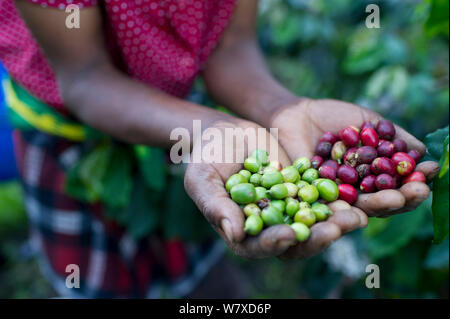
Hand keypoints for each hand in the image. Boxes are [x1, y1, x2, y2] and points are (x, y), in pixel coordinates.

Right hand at [184, 119, 363, 258]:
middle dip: (317, 238)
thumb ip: (215, 206)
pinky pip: (323, 196)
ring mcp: (288, 208)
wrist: (225, 133)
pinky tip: (359, 195)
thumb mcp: (201, 179)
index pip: (259, 246)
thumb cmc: (206, 157)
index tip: (290, 235)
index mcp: (242, 231)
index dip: (275, 243)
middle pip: (295, 241)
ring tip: (357, 216)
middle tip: (335, 230)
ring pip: (315, 222)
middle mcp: (269, 225)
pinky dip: (340, 198)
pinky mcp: (303, 188)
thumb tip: (235, 234)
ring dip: (337, 222)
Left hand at [271, 98, 439, 214]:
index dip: (416, 178)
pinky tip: (362, 207)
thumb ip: (393, 136)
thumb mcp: (368, 122)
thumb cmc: (333, 117)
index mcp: (374, 175)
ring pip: (362, 206)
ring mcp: (337, 196)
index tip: (431, 170)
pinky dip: (347, 207)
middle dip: (404, 196)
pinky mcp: (315, 197)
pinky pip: (331, 205)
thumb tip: (423, 151)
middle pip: (385, 201)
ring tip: (398, 199)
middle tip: (420, 191)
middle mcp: (358, 190)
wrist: (296, 113)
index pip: (400, 183)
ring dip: (382, 204)